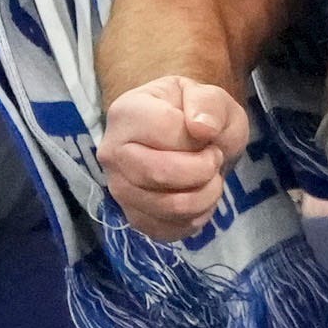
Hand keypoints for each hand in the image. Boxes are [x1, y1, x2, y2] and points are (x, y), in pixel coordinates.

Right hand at [97, 75, 251, 240]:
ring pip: (165, 206)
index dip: (198, 139)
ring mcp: (118, 189)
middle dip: (202, 171)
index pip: (164, 131)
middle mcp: (112, 153)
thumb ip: (209, 104)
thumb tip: (202, 128)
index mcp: (126, 112)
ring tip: (211, 178)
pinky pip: (166, 230)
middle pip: (157, 173)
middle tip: (215, 159)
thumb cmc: (197, 115)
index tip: (210, 137)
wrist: (193, 142)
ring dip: (204, 196)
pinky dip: (195, 218)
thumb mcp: (211, 97)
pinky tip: (198, 197)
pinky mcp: (132, 218)